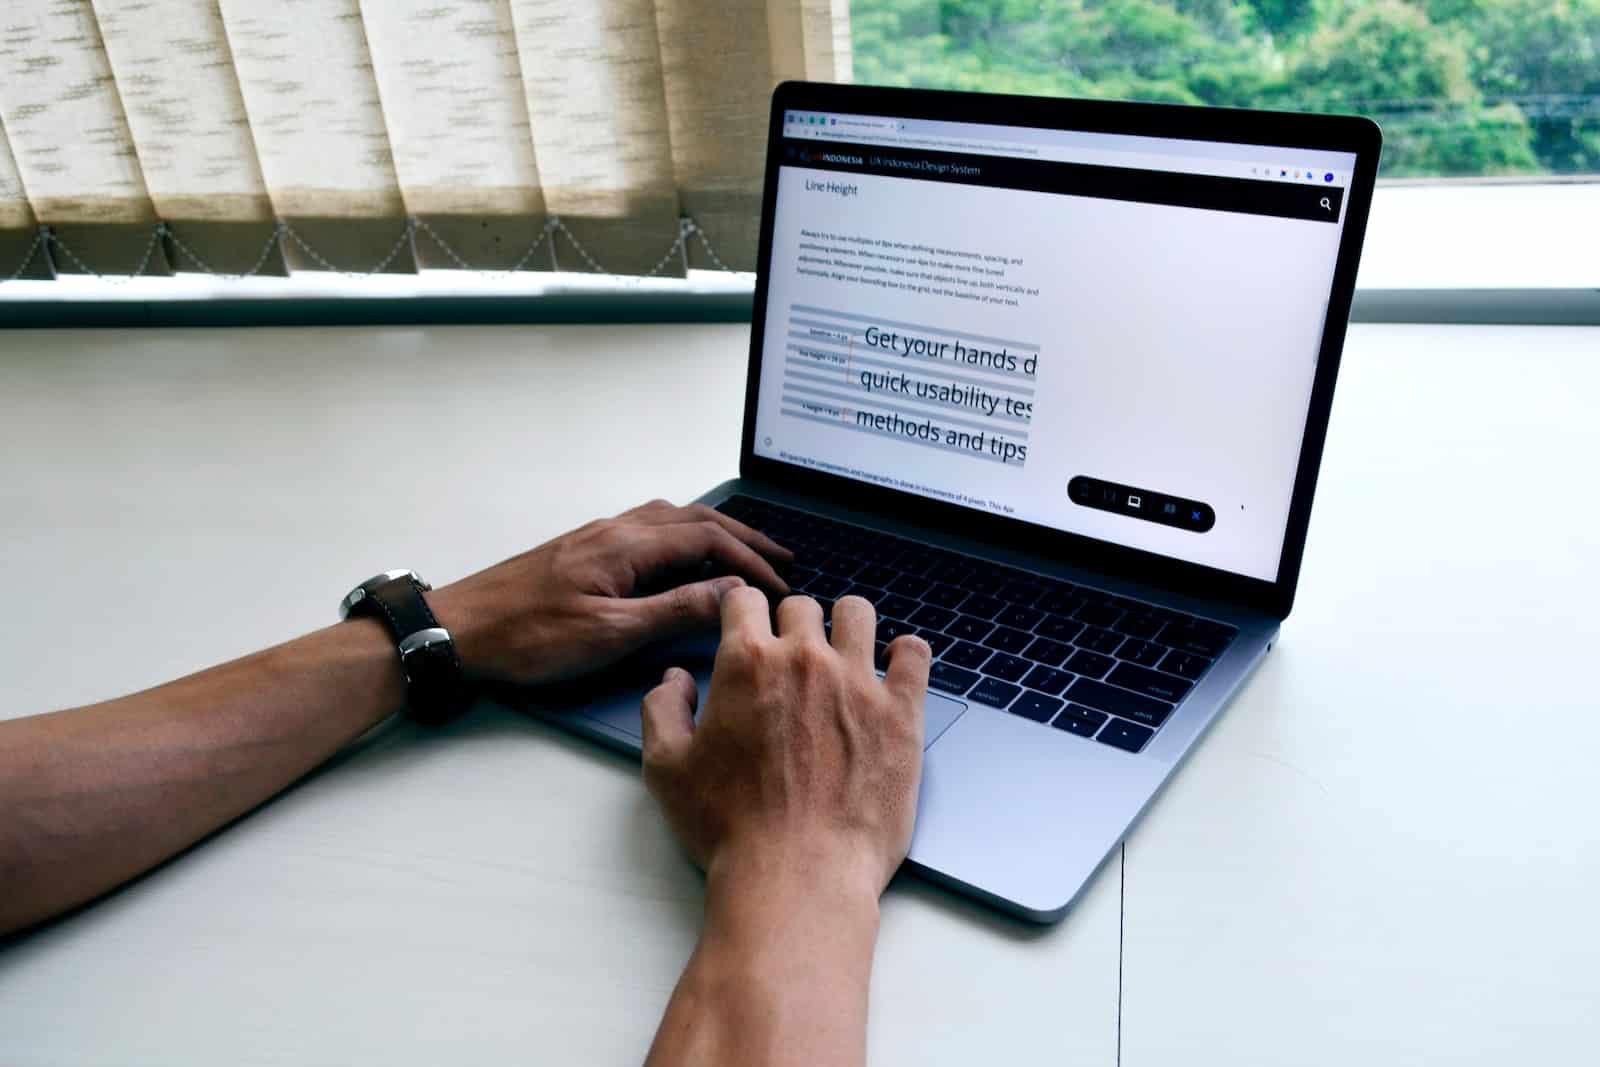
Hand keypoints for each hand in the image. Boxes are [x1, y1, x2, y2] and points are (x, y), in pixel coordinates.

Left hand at [427, 499, 790, 685]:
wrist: (458, 629)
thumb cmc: (528, 637)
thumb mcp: (611, 633)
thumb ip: (674, 610)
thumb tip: (730, 593)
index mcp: (627, 545)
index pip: (708, 539)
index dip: (751, 560)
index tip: (782, 584)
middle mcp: (616, 530)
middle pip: (696, 520)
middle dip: (743, 538)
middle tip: (782, 559)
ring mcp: (597, 537)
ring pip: (671, 519)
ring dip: (714, 533)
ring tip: (743, 554)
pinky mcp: (582, 550)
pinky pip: (649, 528)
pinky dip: (683, 537)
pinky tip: (683, 558)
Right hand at [640, 589, 930, 901]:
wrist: (797, 876)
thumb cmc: (730, 829)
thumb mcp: (666, 770)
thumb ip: (663, 711)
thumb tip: (675, 680)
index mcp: (747, 663)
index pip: (745, 600)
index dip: (742, 612)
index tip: (748, 627)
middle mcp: (805, 660)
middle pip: (801, 607)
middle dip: (790, 625)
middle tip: (791, 658)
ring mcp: (858, 683)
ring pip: (858, 614)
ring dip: (846, 626)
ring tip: (844, 652)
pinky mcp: (902, 714)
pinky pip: (914, 655)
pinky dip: (904, 654)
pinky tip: (894, 667)